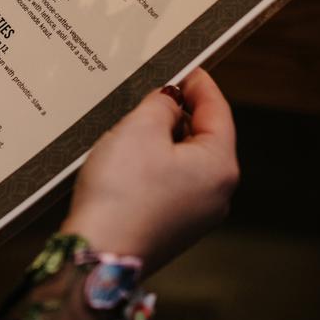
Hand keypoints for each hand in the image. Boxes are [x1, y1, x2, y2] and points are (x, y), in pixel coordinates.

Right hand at [61, 68, 238, 275]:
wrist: (99, 255)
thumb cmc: (122, 191)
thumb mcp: (140, 129)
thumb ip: (161, 104)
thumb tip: (171, 100)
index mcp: (220, 165)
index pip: (218, 111)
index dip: (200, 83)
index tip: (184, 65)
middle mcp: (218, 193)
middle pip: (205, 137)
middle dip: (180, 112)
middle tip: (153, 90)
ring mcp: (197, 215)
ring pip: (187, 162)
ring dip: (165, 139)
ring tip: (135, 121)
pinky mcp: (173, 228)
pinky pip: (171, 184)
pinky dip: (156, 164)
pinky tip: (129, 158)